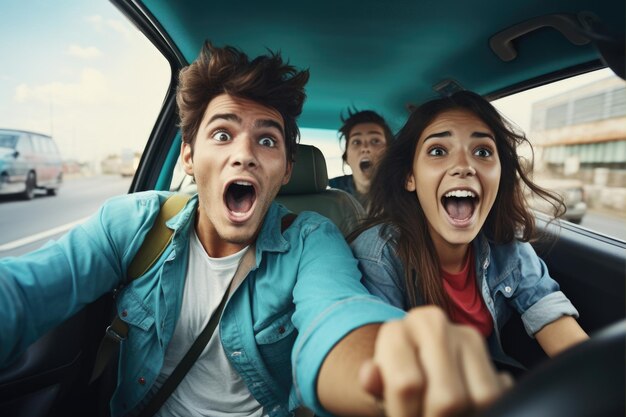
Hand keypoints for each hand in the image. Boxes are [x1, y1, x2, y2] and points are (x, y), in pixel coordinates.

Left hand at [360, 306, 511, 416]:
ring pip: (481, 398)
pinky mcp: (490, 353)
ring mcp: (465, 336)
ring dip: (464, 414)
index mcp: (398, 329)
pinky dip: (485, 408)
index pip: (407, 384)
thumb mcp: (377, 384)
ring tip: (440, 413)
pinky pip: (499, 394)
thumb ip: (374, 383)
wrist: (412, 364)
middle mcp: (433, 323)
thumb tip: (369, 375)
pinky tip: (464, 408)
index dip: (405, 413)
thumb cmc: (391, 380)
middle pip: (447, 397)